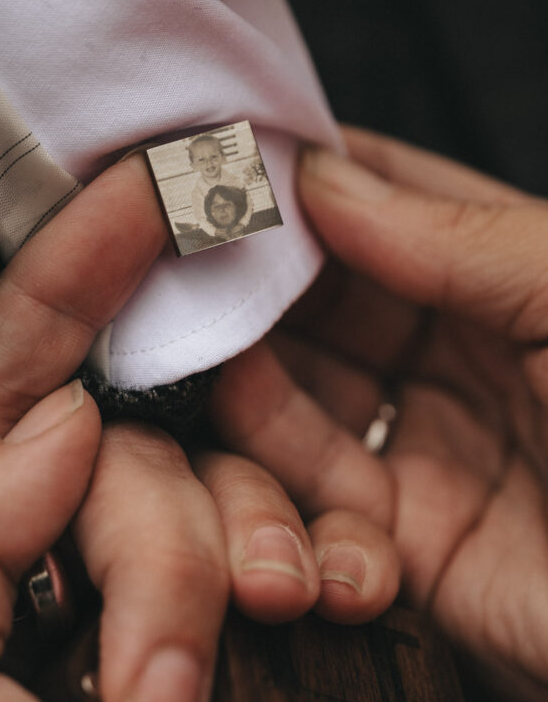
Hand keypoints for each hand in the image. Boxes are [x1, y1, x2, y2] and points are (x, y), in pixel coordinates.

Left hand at [0, 154, 320, 701]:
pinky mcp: (191, 641)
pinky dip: (275, 571)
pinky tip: (295, 618)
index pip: (4, 357)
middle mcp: (21, 542)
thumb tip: (62, 418)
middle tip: (149, 681)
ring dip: (210, 578)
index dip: (76, 264)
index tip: (148, 187)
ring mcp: (108, 591)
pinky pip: (248, 557)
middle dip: (158, 519)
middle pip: (116, 441)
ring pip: (195, 502)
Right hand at [212, 127, 547, 701]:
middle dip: (262, 278)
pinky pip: (319, 492)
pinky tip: (249, 418)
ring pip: (306, 394)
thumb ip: (463, 240)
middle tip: (189, 252)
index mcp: (512, 281)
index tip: (238, 158)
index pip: (393, 208)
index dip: (318, 180)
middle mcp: (461, 358)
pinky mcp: (407, 544)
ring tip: (213, 341)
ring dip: (253, 369)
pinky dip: (276, 459)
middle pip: (330, 302)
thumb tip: (332, 179)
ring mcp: (430, 448)